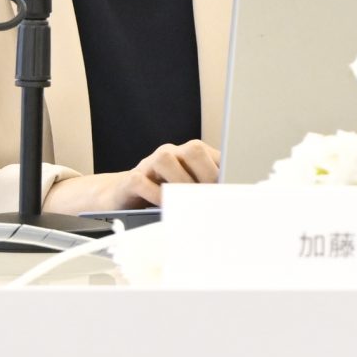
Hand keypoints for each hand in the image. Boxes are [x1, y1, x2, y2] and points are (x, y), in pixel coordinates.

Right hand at [46, 139, 220, 211]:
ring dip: (179, 182)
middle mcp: (172, 154)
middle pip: (193, 149)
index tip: (234, 190)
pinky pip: (141, 180)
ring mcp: (150, 164)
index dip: (226, 170)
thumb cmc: (163, 197)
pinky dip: (154, 194)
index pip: (214, 154)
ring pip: (165, 159)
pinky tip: (162, 206)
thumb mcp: (188, 194)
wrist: (122, 197)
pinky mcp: (130, 179)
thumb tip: (231, 205)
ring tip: (187, 203)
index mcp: (191, 156)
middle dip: (206, 174)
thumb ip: (207, 193)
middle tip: (211, 197)